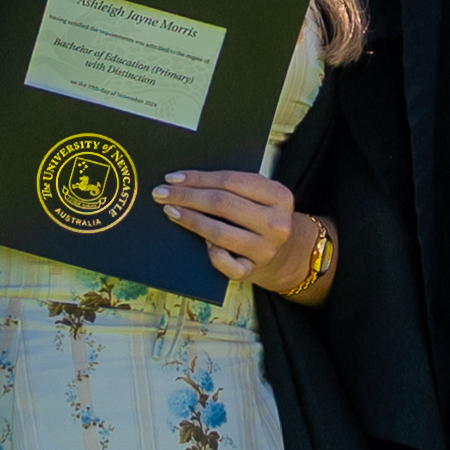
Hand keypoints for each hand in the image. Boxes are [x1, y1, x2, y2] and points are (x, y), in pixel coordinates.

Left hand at [152, 169, 328, 301]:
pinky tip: (199, 242)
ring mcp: (265, 250)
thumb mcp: (262, 195)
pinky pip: (223, 261)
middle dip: (187, 196)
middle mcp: (276, 223)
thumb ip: (236, 186)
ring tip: (171, 211)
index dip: (199, 178)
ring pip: (219, 232)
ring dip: (190, 220)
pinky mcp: (252, 271)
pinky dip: (209, 251)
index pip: (230, 181)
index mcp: (279, 196)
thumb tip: (186, 180)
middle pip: (222, 204)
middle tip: (162, 193)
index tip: (173, 177)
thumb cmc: (263, 217)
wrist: (288, 254)